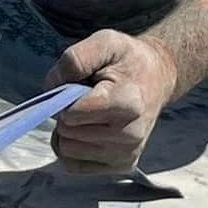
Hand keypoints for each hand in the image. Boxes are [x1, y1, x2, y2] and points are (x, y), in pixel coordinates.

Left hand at [47, 31, 177, 174]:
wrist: (157, 78)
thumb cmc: (127, 59)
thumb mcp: (105, 41)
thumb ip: (75, 59)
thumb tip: (51, 88)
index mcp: (128, 103)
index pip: (73, 114)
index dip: (65, 97)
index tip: (80, 84)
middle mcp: (130, 135)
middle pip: (67, 132)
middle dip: (67, 113)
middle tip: (87, 97)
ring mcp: (127, 154)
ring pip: (66, 150)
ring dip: (68, 130)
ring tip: (89, 112)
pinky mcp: (122, 165)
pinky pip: (72, 164)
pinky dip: (71, 147)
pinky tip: (87, 129)